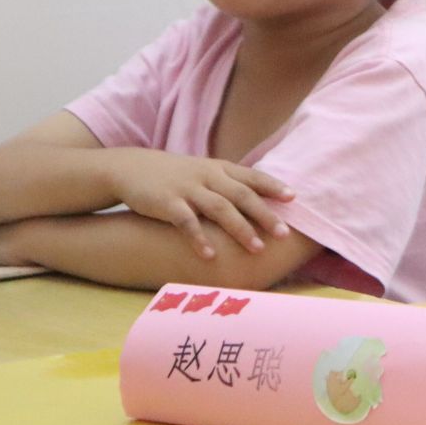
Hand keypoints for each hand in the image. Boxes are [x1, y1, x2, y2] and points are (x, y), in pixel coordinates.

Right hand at [99, 150, 294, 258]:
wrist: (132, 168)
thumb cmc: (178, 175)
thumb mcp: (206, 172)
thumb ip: (232, 183)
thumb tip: (265, 200)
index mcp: (220, 168)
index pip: (252, 176)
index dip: (273, 186)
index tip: (293, 198)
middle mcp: (208, 177)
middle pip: (242, 196)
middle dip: (265, 215)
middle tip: (284, 234)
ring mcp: (188, 189)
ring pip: (219, 209)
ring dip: (240, 230)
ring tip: (258, 249)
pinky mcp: (167, 203)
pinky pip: (186, 222)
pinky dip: (199, 238)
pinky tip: (210, 256)